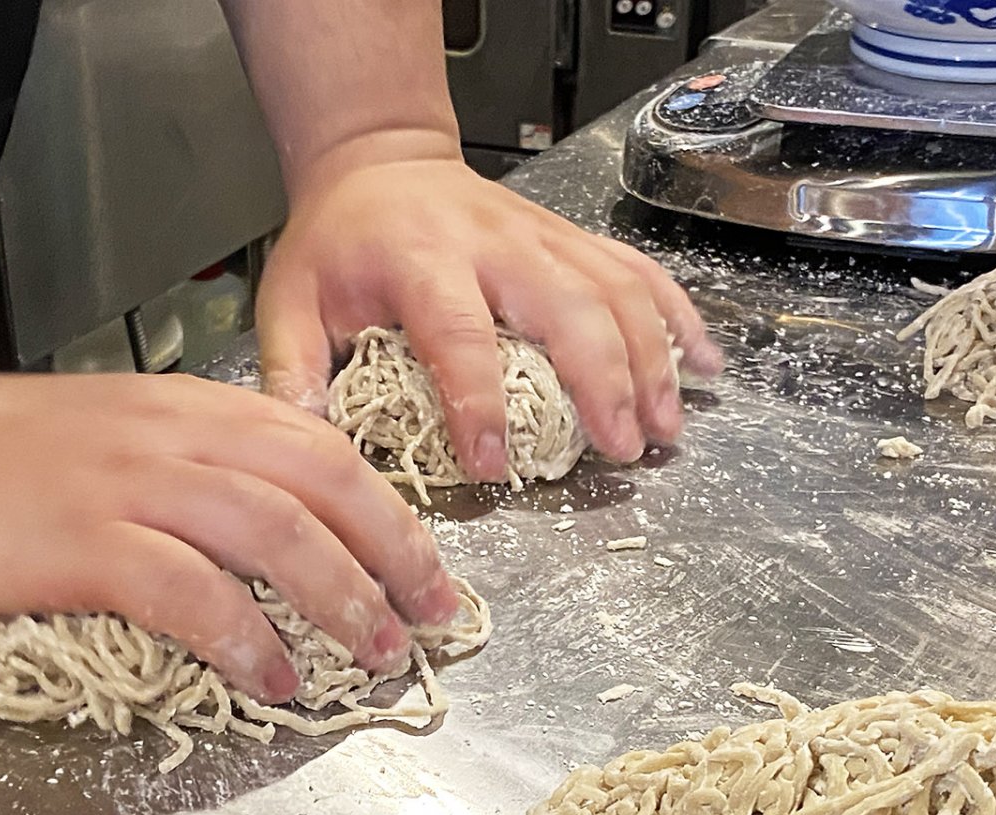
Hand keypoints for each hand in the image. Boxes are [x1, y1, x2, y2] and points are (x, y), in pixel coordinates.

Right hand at [0, 368, 460, 703]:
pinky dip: (245, 637)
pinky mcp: (86, 544)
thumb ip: (202, 459)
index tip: (427, 568)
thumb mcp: (126, 428)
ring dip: (339, 598)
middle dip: (392, 556)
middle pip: (323, 487)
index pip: (324, 449)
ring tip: (375, 652)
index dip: (391, 512)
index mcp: (196, 410)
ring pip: (273, 534)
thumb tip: (282, 521)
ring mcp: (133, 489)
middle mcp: (180, 439)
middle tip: (430, 618)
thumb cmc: (7, 448)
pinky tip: (275, 677)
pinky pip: (190, 591)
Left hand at [255, 155, 723, 472]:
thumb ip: (293, 370)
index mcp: (419, 260)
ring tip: (667, 427)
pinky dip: (679, 316)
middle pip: (567, 307)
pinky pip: (638, 272)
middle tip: (623, 450)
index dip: (478, 405)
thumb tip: (305, 446)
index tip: (494, 467)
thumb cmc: (338, 242)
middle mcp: (494, 244)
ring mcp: (543, 236)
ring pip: (617, 290)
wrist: (380, 166)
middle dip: (604, 382)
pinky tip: (705, 363)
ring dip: (653, 359)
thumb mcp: (290, 299)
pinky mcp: (572, 238)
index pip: (459, 335)